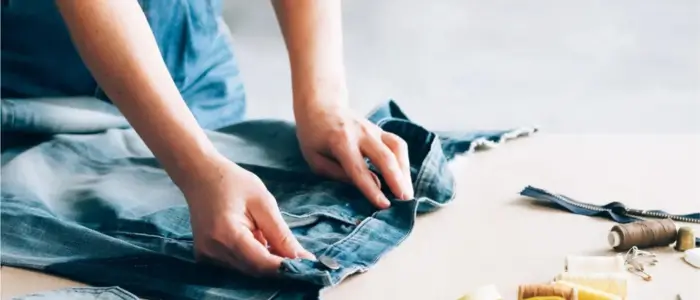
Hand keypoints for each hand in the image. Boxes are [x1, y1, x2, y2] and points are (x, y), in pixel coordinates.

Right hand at [180, 153, 314, 275]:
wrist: (200, 175)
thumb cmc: (233, 182)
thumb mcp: (264, 202)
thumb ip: (281, 234)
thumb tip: (301, 258)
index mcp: (227, 235)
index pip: (262, 264)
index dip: (286, 268)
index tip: (309, 266)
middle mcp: (213, 251)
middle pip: (255, 270)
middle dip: (279, 266)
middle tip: (299, 256)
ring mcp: (206, 256)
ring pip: (246, 270)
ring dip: (265, 261)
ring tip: (269, 237)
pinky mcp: (205, 256)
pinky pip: (236, 265)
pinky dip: (252, 258)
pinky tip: (255, 239)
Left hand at [295, 103, 413, 208]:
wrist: (320, 106)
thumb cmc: (314, 136)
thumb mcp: (316, 159)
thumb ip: (339, 174)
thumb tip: (372, 184)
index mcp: (339, 141)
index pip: (358, 169)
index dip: (372, 188)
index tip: (384, 204)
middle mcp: (360, 133)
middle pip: (384, 156)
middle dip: (397, 179)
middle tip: (405, 200)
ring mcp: (373, 129)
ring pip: (397, 148)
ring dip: (405, 171)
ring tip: (407, 192)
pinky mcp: (381, 130)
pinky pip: (398, 145)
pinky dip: (404, 162)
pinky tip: (404, 177)